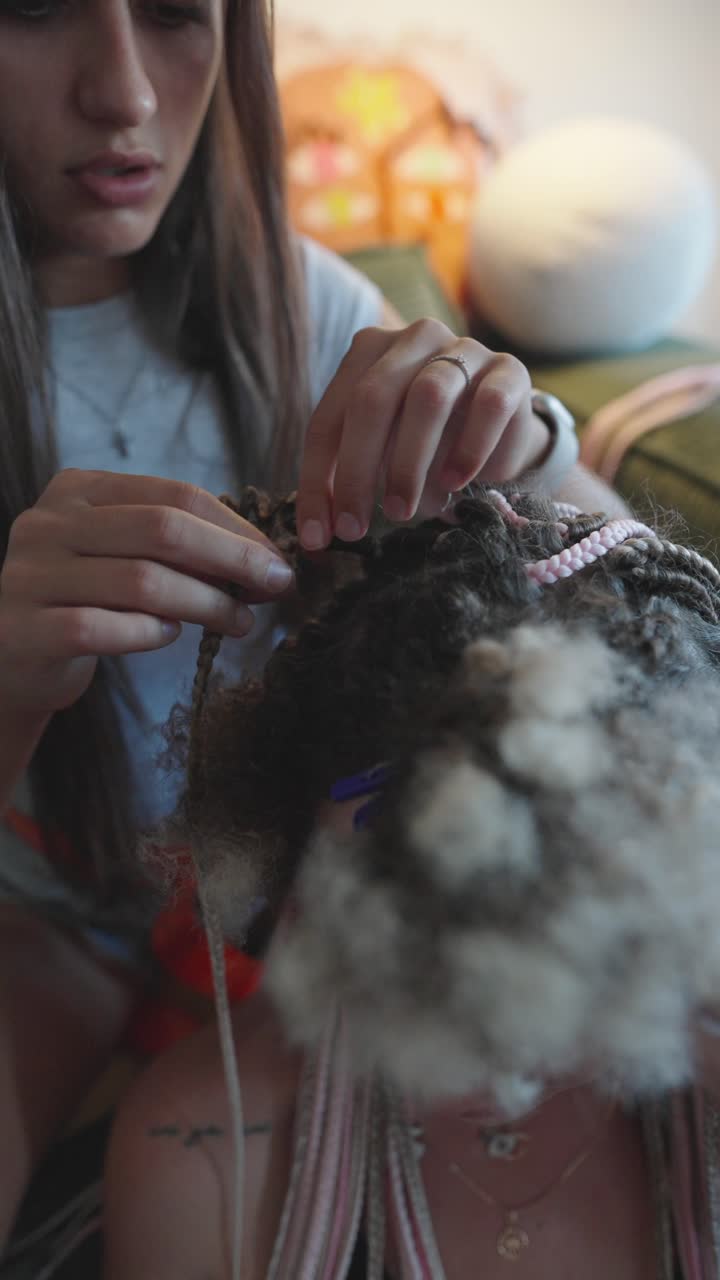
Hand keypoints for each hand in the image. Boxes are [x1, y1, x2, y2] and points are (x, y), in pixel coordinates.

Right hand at [0, 470, 293, 714]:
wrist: (9, 658)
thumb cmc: (83, 602)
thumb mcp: (120, 557)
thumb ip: (175, 548)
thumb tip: (265, 561)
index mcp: (78, 490)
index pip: (174, 495)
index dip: (236, 528)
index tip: (277, 561)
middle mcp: (48, 523)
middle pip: (162, 530)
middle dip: (232, 560)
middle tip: (275, 589)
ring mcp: (31, 575)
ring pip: (141, 581)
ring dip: (206, 604)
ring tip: (238, 622)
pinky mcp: (26, 630)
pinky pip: (103, 627)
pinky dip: (149, 633)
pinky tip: (169, 637)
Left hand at [296, 319, 549, 549]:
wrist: (501, 427)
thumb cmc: (428, 443)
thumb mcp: (381, 457)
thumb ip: (350, 480)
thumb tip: (319, 531)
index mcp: (369, 351)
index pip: (329, 419)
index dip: (316, 480)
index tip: (315, 536)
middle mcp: (415, 338)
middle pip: (372, 400)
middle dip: (357, 472)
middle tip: (355, 528)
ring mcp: (466, 349)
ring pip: (428, 398)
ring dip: (408, 464)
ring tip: (401, 512)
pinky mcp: (511, 372)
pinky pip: (489, 406)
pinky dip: (469, 450)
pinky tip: (455, 483)